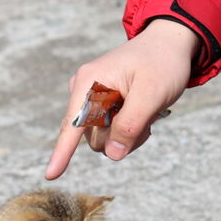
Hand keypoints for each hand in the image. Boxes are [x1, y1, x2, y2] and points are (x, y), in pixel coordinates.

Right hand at [45, 19, 199, 179]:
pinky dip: (129, 130)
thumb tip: (111, 154)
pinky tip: (141, 113)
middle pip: (94, 138)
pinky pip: (111, 134)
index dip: (62, 152)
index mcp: (89, 82)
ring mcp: (92, 100)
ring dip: (128, 134)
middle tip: (147, 114)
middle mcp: (84, 91)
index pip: (73, 125)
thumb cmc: (162, 63)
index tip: (51, 176)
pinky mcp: (101, 107)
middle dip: (122, 136)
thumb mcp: (152, 93)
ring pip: (104, 139)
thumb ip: (130, 124)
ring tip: (146, 110)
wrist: (169, 44)